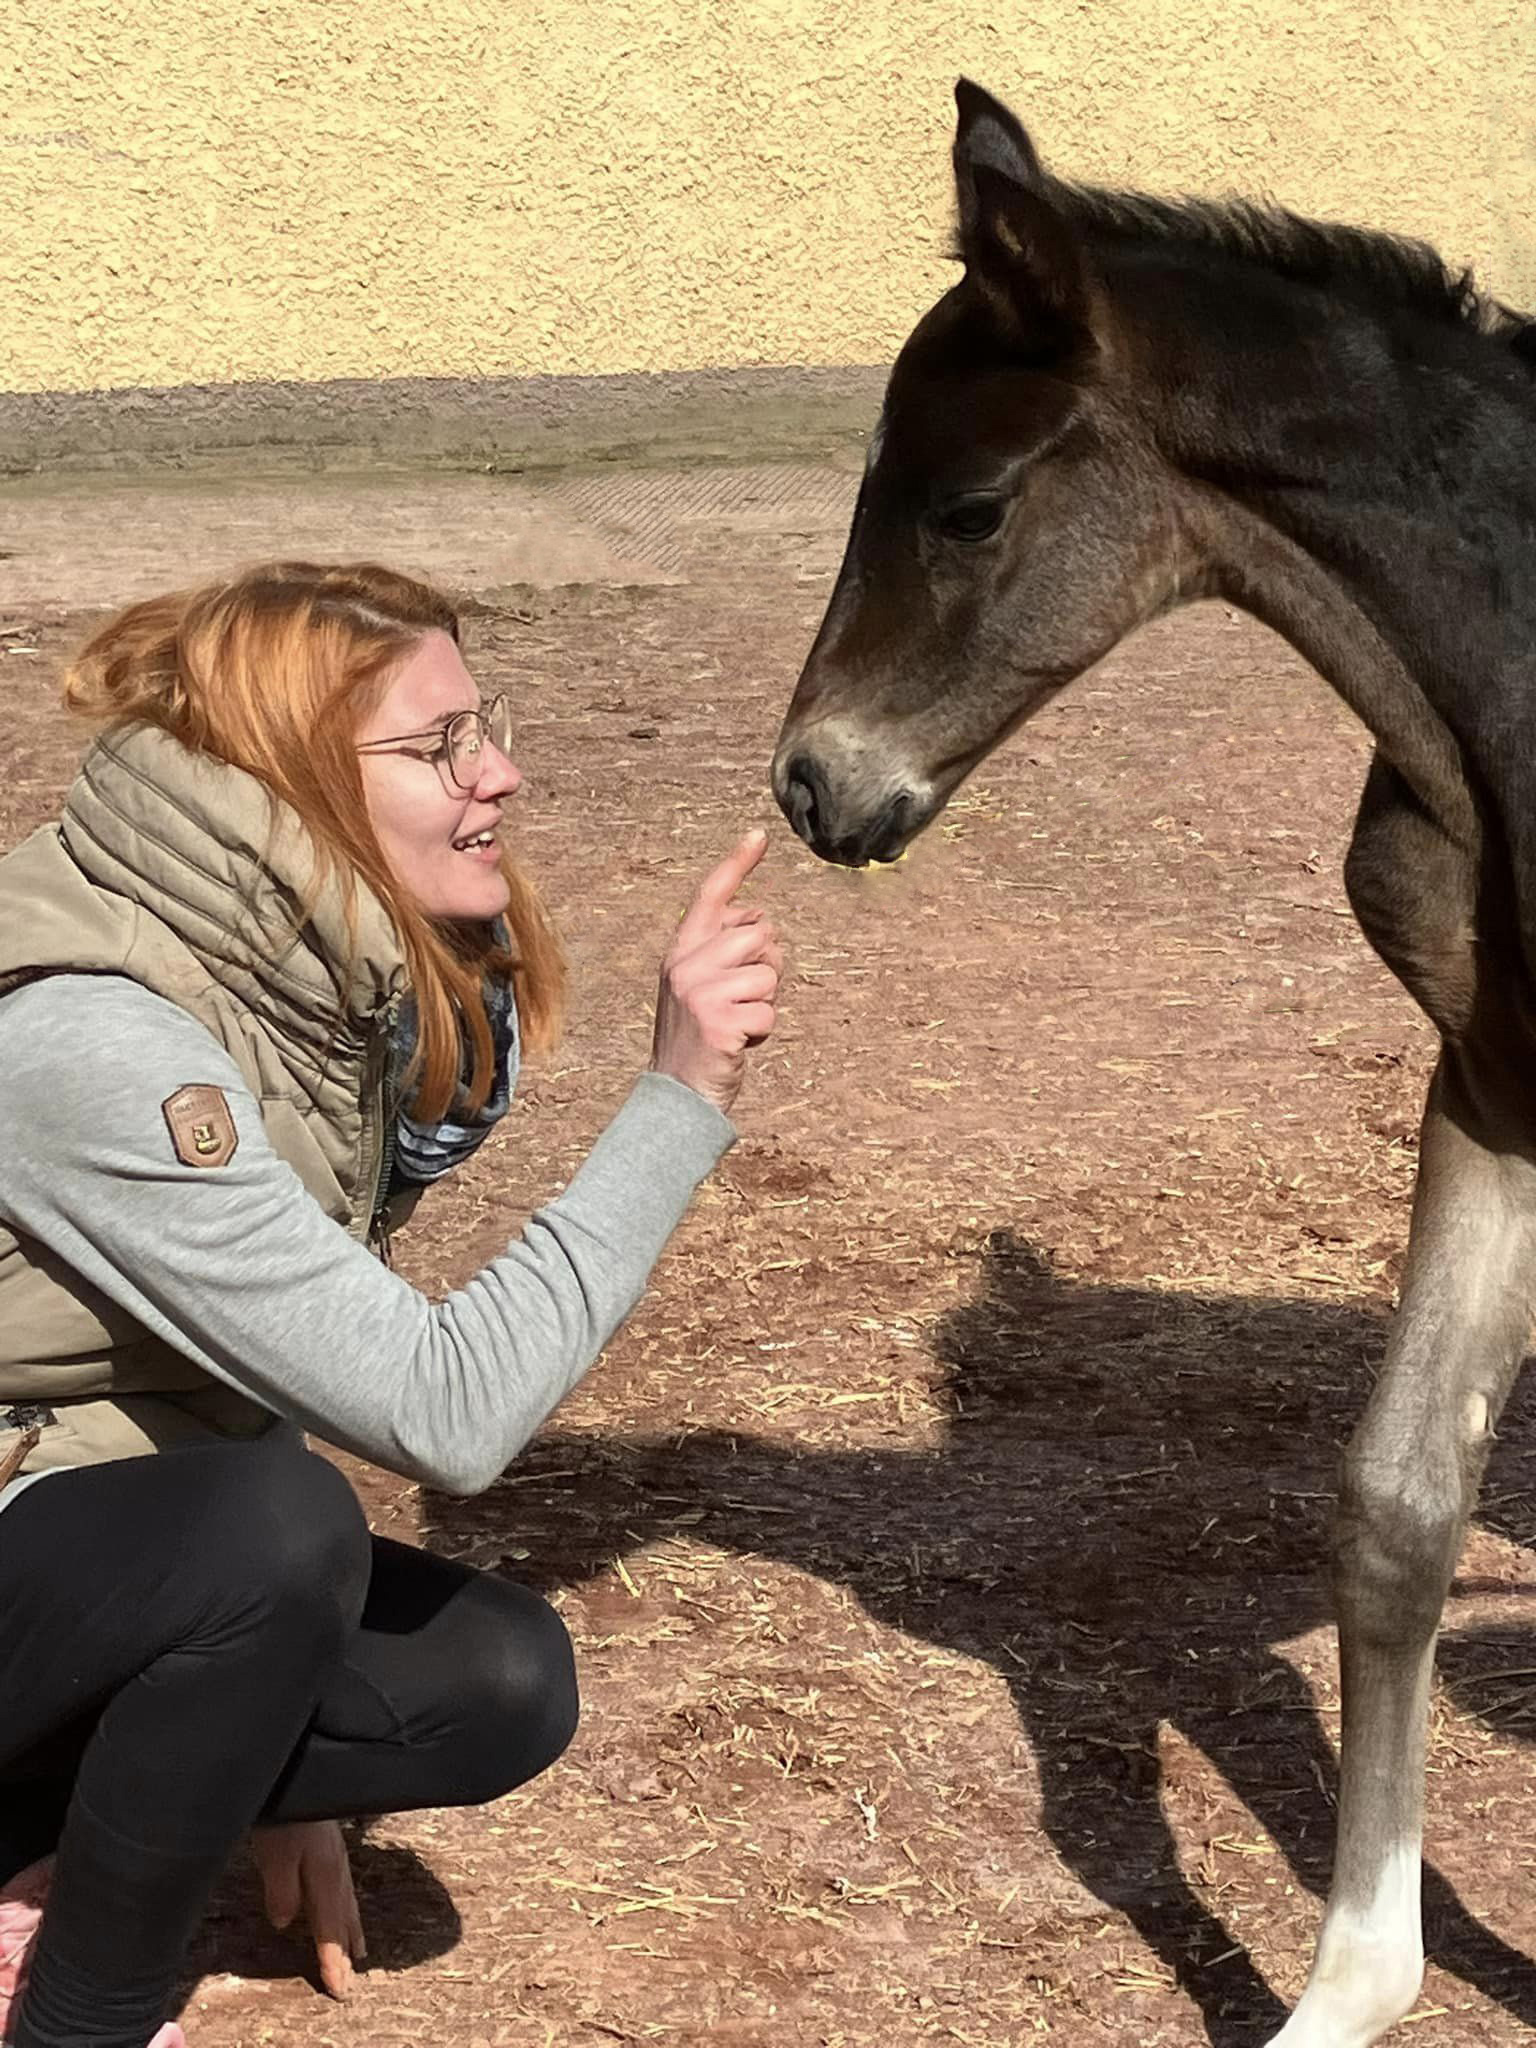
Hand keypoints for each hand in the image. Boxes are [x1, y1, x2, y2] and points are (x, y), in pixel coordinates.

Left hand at [251, 1820, 365, 2000]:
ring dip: (351, 1931)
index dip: (334, 1960)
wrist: (300, 1772)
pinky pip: (344, 1889)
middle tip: (350, 1980)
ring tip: (359, 1950)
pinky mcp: (330, 1846)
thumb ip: (282, 1892)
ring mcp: (336, 1856)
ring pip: (347, 1903)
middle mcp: (336, 1870)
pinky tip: (345, 1907)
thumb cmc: (286, 1816)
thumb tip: (284, 1922)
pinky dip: (348, 1909)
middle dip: (346, 1951)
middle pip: (343, 1919)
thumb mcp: (275, 1857)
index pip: (330, 1929)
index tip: (340, 1988)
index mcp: (325, 1877)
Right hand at [650, 828, 781, 1116]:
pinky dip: (762, 1032)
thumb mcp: (699, 987)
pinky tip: (737, 1045)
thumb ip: (721, 953)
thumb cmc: (699, 1039)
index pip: (711, 896)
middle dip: (767, 967)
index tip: (758, 835)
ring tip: (737, 1023)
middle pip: (761, 934)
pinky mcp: (717, 1021)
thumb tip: (759, 923)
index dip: (736, 864)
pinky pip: (769, 1012)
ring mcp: (699, 991)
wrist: (675, 1094)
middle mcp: (685, 964)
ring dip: (765, 1003)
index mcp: (680, 951)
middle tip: (742, 999)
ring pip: (770, 973)